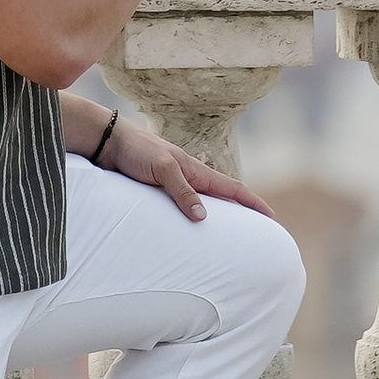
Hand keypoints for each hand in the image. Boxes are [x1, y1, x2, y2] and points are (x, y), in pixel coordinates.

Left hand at [77, 103, 276, 225]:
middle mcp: (188, 177)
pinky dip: (192, 217)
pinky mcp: (157, 190)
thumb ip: (182, 191)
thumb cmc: (135, 150)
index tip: (271, 216)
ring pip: (202, 202)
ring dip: (217, 216)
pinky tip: (189, 230)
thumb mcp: (162, 169)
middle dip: (241, 212)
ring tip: (228, 237)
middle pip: (222, 197)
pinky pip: (182, 207)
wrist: (107, 141)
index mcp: (195, 169)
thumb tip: (203, 217)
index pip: (232, 188)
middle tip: (256, 232)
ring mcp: (173, 183)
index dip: (252, 202)